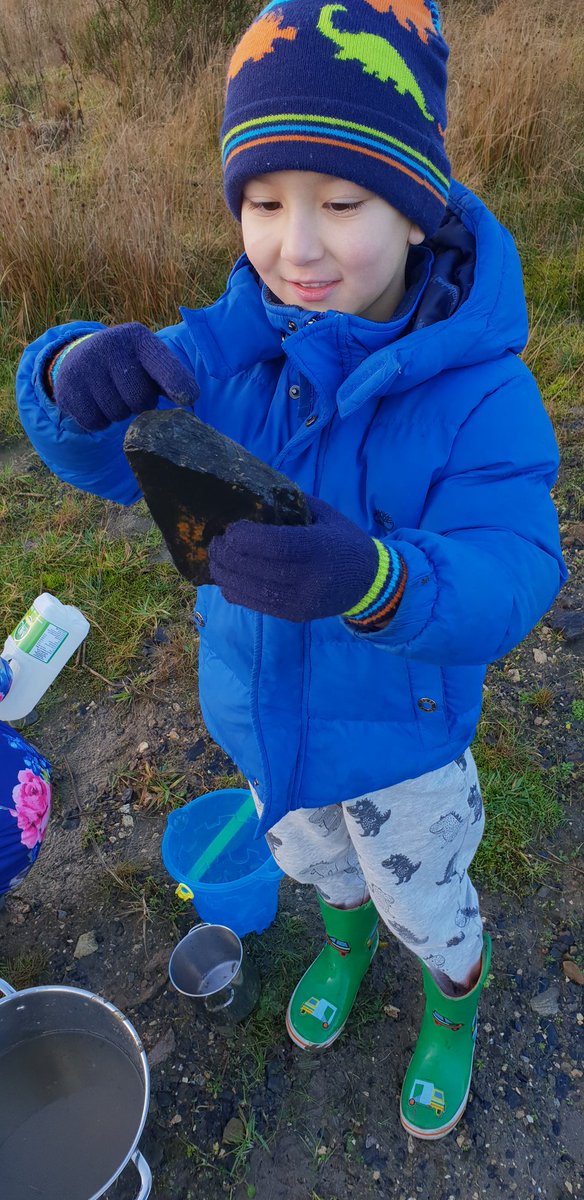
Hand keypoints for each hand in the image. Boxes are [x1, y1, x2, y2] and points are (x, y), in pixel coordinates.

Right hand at [49, 323, 199, 431]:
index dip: (178, 383)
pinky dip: (99, 421)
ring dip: (119, 413)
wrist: (80, 358)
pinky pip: (95, 422)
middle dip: (139, 404)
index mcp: (138, 338)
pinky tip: (95, 402)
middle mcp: (111, 345)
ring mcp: (86, 364)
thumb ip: (172, 378)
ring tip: (111, 393)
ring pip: (117, 414)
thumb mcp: (151, 363)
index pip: (163, 365)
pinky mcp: (67, 385)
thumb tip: (189, 398)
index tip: (189, 398)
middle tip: (129, 391)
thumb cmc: (128, 366)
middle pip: (140, 400)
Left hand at [208, 496, 379, 621]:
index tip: (230, 528)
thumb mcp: (325, 515)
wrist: (369, 584)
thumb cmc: (344, 542)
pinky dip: (233, 589)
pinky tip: (227, 576)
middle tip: (216, 540)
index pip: (273, 545)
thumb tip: (250, 494)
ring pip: (247, 590)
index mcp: (318, 548)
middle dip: (226, 554)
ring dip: (223, 573)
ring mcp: (300, 601)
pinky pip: (253, 604)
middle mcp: (309, 579)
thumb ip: (290, 504)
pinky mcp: (293, 615)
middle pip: (254, 568)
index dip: (243, 537)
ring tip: (216, 557)